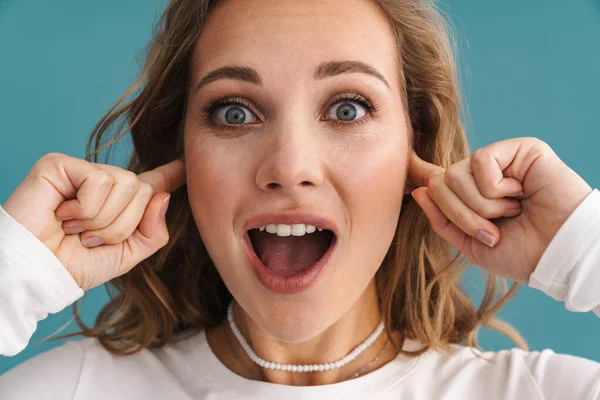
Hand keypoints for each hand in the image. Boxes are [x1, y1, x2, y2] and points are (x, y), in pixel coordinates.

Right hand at [2, 153, 185, 289]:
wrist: (37, 273)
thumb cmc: (74, 264)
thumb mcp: (125, 255)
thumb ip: (152, 232)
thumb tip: (163, 196)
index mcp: (121, 204)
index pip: (153, 182)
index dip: (172, 173)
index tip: (188, 162)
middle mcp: (105, 183)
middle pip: (144, 190)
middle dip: (121, 226)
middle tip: (88, 237)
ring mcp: (83, 171)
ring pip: (126, 185)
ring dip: (102, 220)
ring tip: (74, 228)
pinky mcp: (61, 164)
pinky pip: (99, 182)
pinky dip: (84, 208)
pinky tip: (62, 214)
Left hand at [407, 137, 592, 282]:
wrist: (559, 254)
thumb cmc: (522, 252)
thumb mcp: (472, 244)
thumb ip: (443, 219)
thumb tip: (420, 189)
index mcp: (471, 197)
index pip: (437, 179)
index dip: (418, 171)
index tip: (403, 167)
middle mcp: (481, 176)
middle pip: (439, 183)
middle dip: (460, 215)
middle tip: (491, 231)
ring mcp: (499, 161)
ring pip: (456, 175)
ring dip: (481, 206)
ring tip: (510, 213)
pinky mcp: (518, 149)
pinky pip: (481, 162)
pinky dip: (496, 188)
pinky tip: (520, 194)